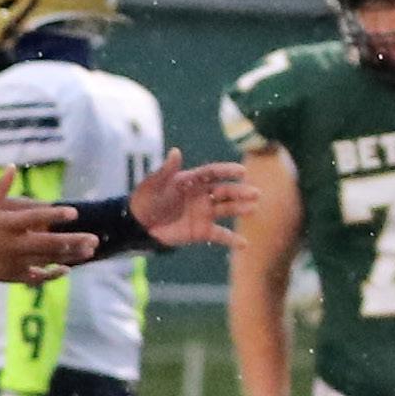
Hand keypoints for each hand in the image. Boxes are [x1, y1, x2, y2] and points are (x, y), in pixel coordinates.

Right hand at [0, 170, 92, 284]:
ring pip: (47, 260)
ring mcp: (14, 262)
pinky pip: (36, 277)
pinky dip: (52, 274)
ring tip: (89, 250)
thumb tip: (11, 167)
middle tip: (94, 239)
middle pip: (48, 244)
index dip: (54, 215)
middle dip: (73, 241)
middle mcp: (12, 244)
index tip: (74, 213)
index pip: (34, 218)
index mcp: (5, 224)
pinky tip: (67, 269)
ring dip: (70, 256)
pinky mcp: (12, 276)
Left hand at [129, 151, 254, 248]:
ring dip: (241, 209)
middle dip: (240, 192)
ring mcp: (204, 213)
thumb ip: (166, 170)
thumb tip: (175, 151)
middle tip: (255, 193)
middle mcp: (203, 196)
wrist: (139, 225)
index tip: (242, 171)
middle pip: (225, 191)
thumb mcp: (154, 184)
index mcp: (192, 181)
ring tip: (253, 209)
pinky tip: (244, 244)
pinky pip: (220, 235)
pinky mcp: (203, 231)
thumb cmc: (145, 200)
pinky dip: (232, 239)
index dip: (228, 171)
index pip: (214, 173)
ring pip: (227, 210)